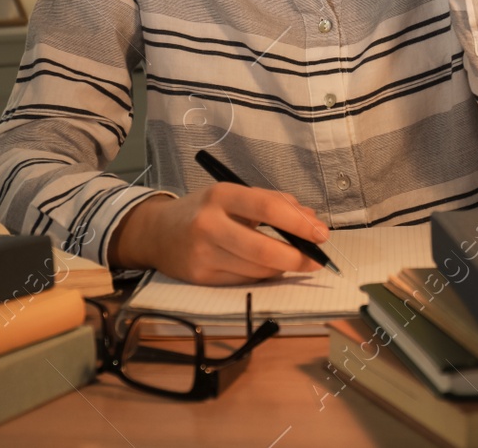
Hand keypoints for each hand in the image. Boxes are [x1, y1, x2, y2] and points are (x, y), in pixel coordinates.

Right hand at [112, 184, 330, 284]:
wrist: (156, 233)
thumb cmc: (204, 210)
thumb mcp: (234, 196)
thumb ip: (274, 203)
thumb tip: (312, 220)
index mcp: (221, 195)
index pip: (266, 207)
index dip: (298, 223)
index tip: (321, 234)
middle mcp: (208, 224)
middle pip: (262, 247)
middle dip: (296, 257)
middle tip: (316, 260)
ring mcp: (202, 254)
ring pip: (255, 269)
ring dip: (282, 269)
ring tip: (296, 262)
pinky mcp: (200, 278)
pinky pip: (243, 281)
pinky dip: (262, 277)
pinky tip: (269, 269)